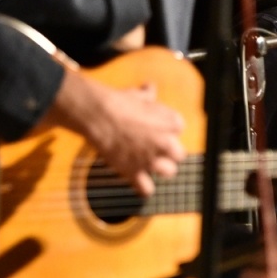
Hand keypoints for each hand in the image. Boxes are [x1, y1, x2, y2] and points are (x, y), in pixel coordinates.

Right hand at [44, 72, 184, 196]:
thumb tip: (150, 87)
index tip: (154, 128)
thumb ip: (148, 95)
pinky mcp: (135, 172)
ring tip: (147, 164)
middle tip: (153, 148)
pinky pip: (147, 189)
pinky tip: (138, 181)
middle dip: (168, 152)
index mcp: (173, 122)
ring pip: (169, 172)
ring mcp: (152, 159)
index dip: (166, 129)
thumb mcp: (138, 95)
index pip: (179, 129)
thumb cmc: (118, 102)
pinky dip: (143, 187)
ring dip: (159, 169)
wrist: (97, 114)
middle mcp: (167, 143)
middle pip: (178, 154)